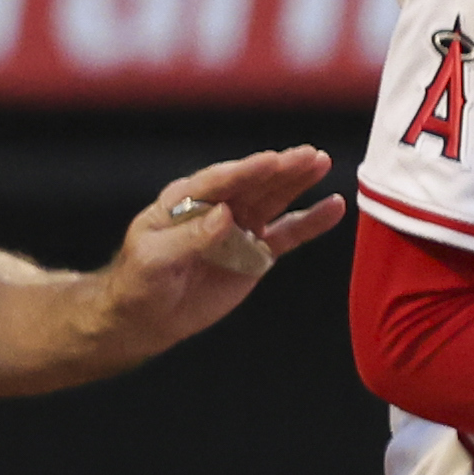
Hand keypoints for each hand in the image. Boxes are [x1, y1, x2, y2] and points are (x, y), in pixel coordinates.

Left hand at [94, 146, 345, 364]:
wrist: (145, 319)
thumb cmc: (139, 284)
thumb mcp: (154, 260)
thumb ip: (189, 238)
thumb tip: (225, 214)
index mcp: (187, 201)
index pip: (219, 181)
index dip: (245, 171)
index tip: (272, 160)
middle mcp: (219, 206)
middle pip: (254, 184)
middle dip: (281, 169)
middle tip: (309, 155)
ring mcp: (241, 227)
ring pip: (275, 200)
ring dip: (299, 182)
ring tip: (322, 163)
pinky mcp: (258, 252)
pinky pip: (289, 234)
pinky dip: (312, 221)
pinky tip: (334, 207)